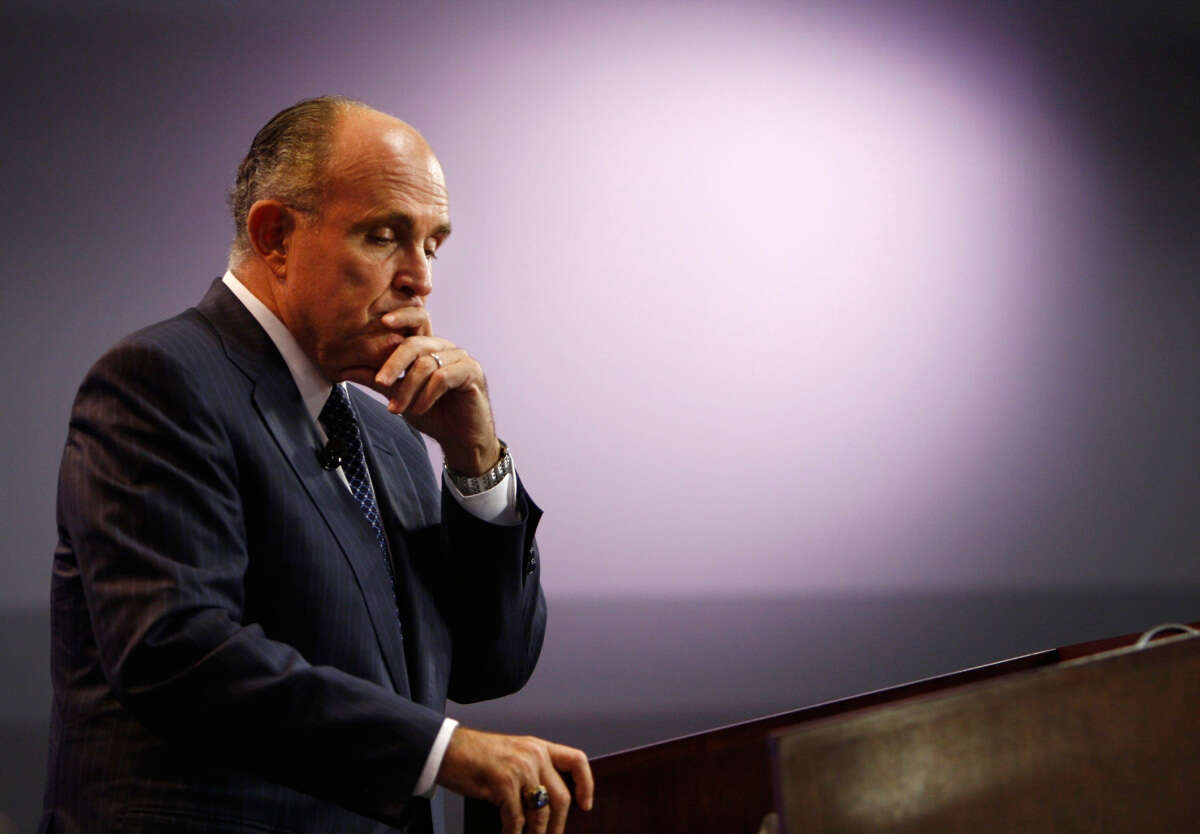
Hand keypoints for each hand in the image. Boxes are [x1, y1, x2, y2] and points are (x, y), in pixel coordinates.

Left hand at [365, 307, 500, 474]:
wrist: (460, 438)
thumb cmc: (433, 414)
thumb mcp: (399, 396)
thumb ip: (377, 381)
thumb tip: (344, 370)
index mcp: (428, 347)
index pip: (415, 324)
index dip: (402, 316)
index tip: (382, 321)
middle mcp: (445, 348)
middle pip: (415, 345)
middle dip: (394, 364)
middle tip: (381, 382)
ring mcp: (461, 358)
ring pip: (426, 364)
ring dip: (408, 389)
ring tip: (398, 409)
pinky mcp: (472, 372)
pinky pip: (443, 377)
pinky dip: (427, 395)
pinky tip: (419, 409)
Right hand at [436, 726, 593, 833]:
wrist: (448, 748)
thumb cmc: (477, 755)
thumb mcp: (513, 755)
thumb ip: (533, 772)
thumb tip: (547, 806)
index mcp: (539, 747)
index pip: (576, 760)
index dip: (586, 784)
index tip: (585, 804)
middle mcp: (534, 755)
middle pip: (561, 797)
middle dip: (558, 825)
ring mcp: (520, 769)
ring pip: (542, 812)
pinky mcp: (503, 784)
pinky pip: (516, 819)